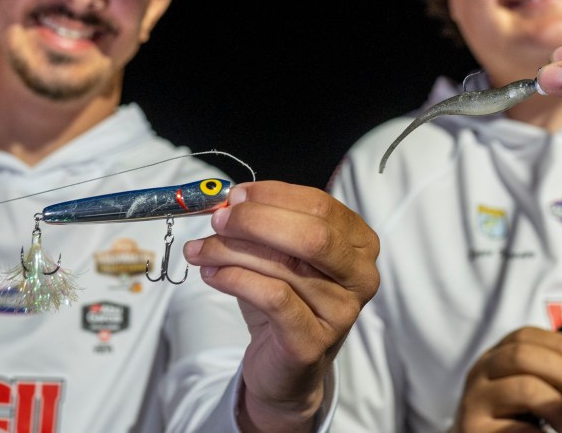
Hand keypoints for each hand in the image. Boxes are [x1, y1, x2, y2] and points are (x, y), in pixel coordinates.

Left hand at [183, 180, 380, 431]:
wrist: (287, 366)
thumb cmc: (285, 300)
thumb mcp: (278, 253)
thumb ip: (263, 222)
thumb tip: (229, 200)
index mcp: (359, 243)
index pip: (320, 205)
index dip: (272, 196)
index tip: (234, 197)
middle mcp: (360, 276)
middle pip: (311, 234)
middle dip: (256, 221)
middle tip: (218, 221)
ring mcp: (341, 312)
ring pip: (284, 266)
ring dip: (231, 251)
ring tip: (202, 250)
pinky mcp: (313, 341)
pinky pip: (272, 297)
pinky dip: (235, 278)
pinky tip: (212, 274)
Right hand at [453, 327, 561, 431]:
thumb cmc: (509, 417)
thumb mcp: (523, 386)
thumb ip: (547, 368)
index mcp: (492, 358)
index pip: (524, 336)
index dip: (559, 344)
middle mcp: (479, 375)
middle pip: (522, 356)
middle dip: (560, 372)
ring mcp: (475, 403)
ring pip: (525, 389)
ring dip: (555, 405)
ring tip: (561, 422)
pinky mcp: (476, 429)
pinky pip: (521, 427)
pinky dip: (543, 432)